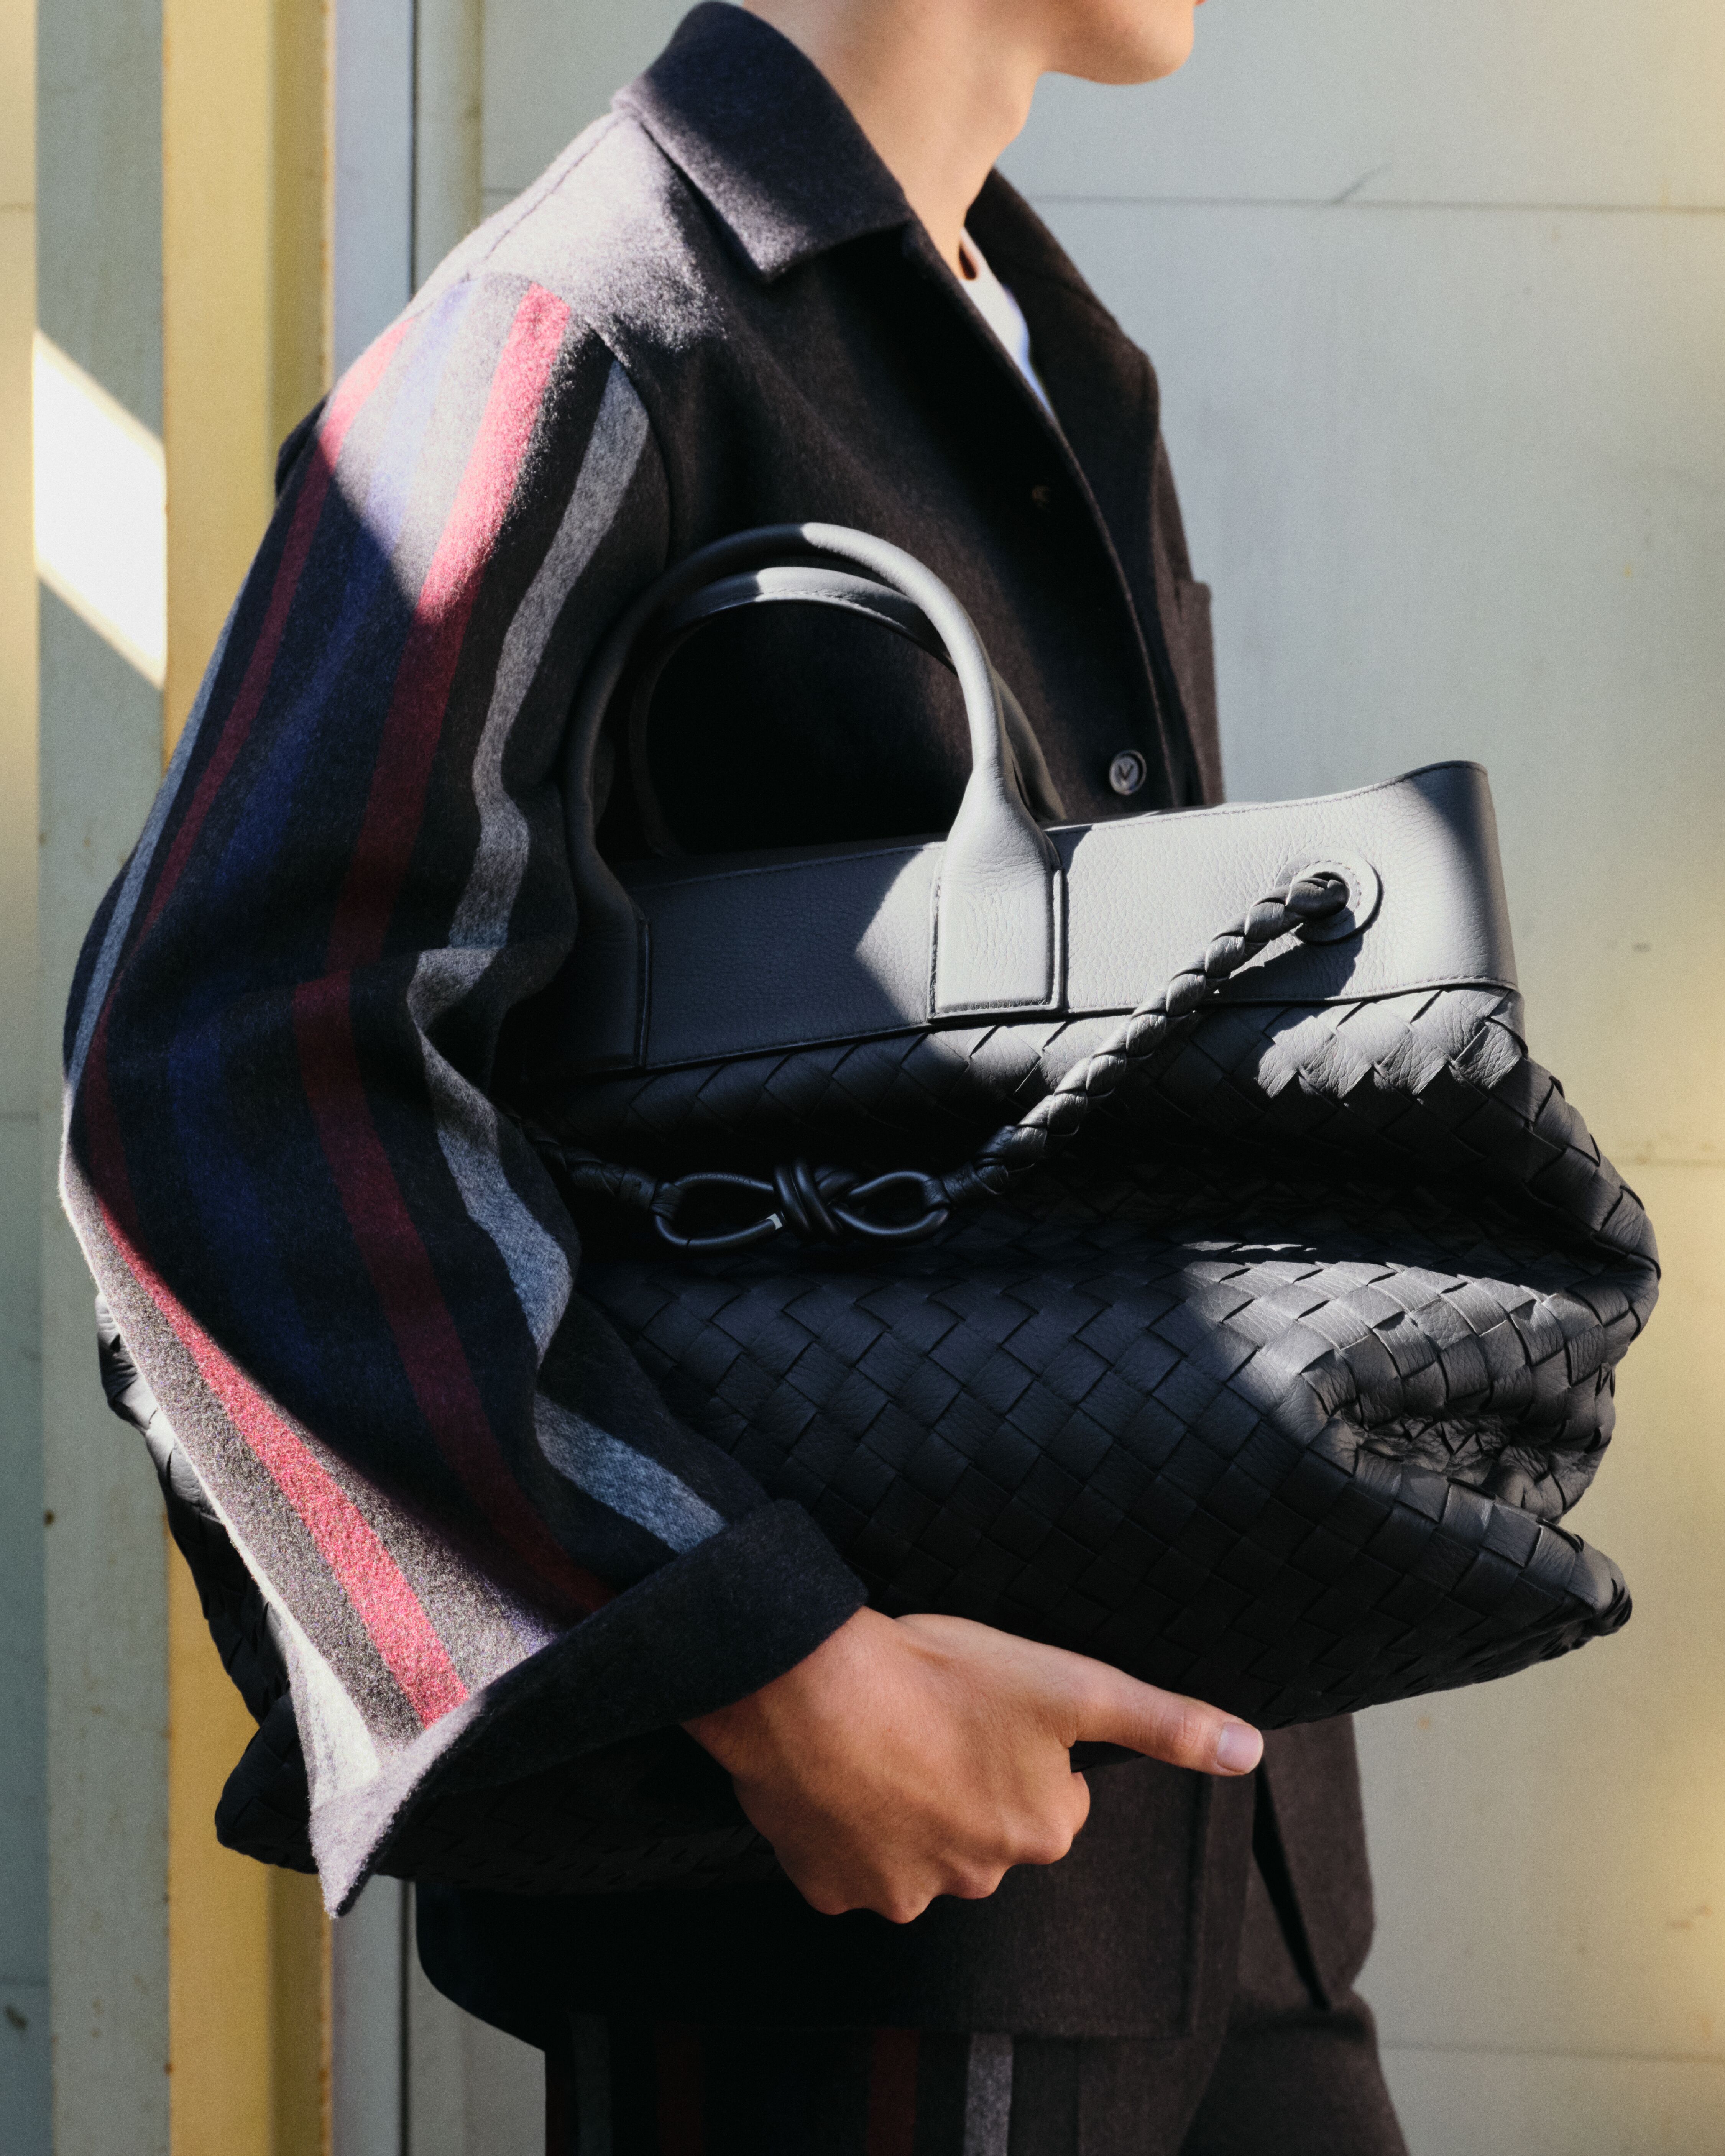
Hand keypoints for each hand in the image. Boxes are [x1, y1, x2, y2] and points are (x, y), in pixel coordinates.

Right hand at [685, 1607, 1262, 1922]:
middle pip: (987, 1826)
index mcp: (1038, 1831)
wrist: (810, 1690)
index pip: (1052, 1797)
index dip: (1025, 1745)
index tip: (989, 1706)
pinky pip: (848, 1859)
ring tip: (883, 1739)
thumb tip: (1250, 1752)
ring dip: (907, 1803)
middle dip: (969, 1780)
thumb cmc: (940, 1675)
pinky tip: (840, 1774)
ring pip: (917, 1845)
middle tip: (934, 1718)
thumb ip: (1163, 1723)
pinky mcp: (829, 1887)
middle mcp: (976, 1877)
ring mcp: (898, 1891)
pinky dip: (847, 1823)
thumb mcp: (1071, 1685)